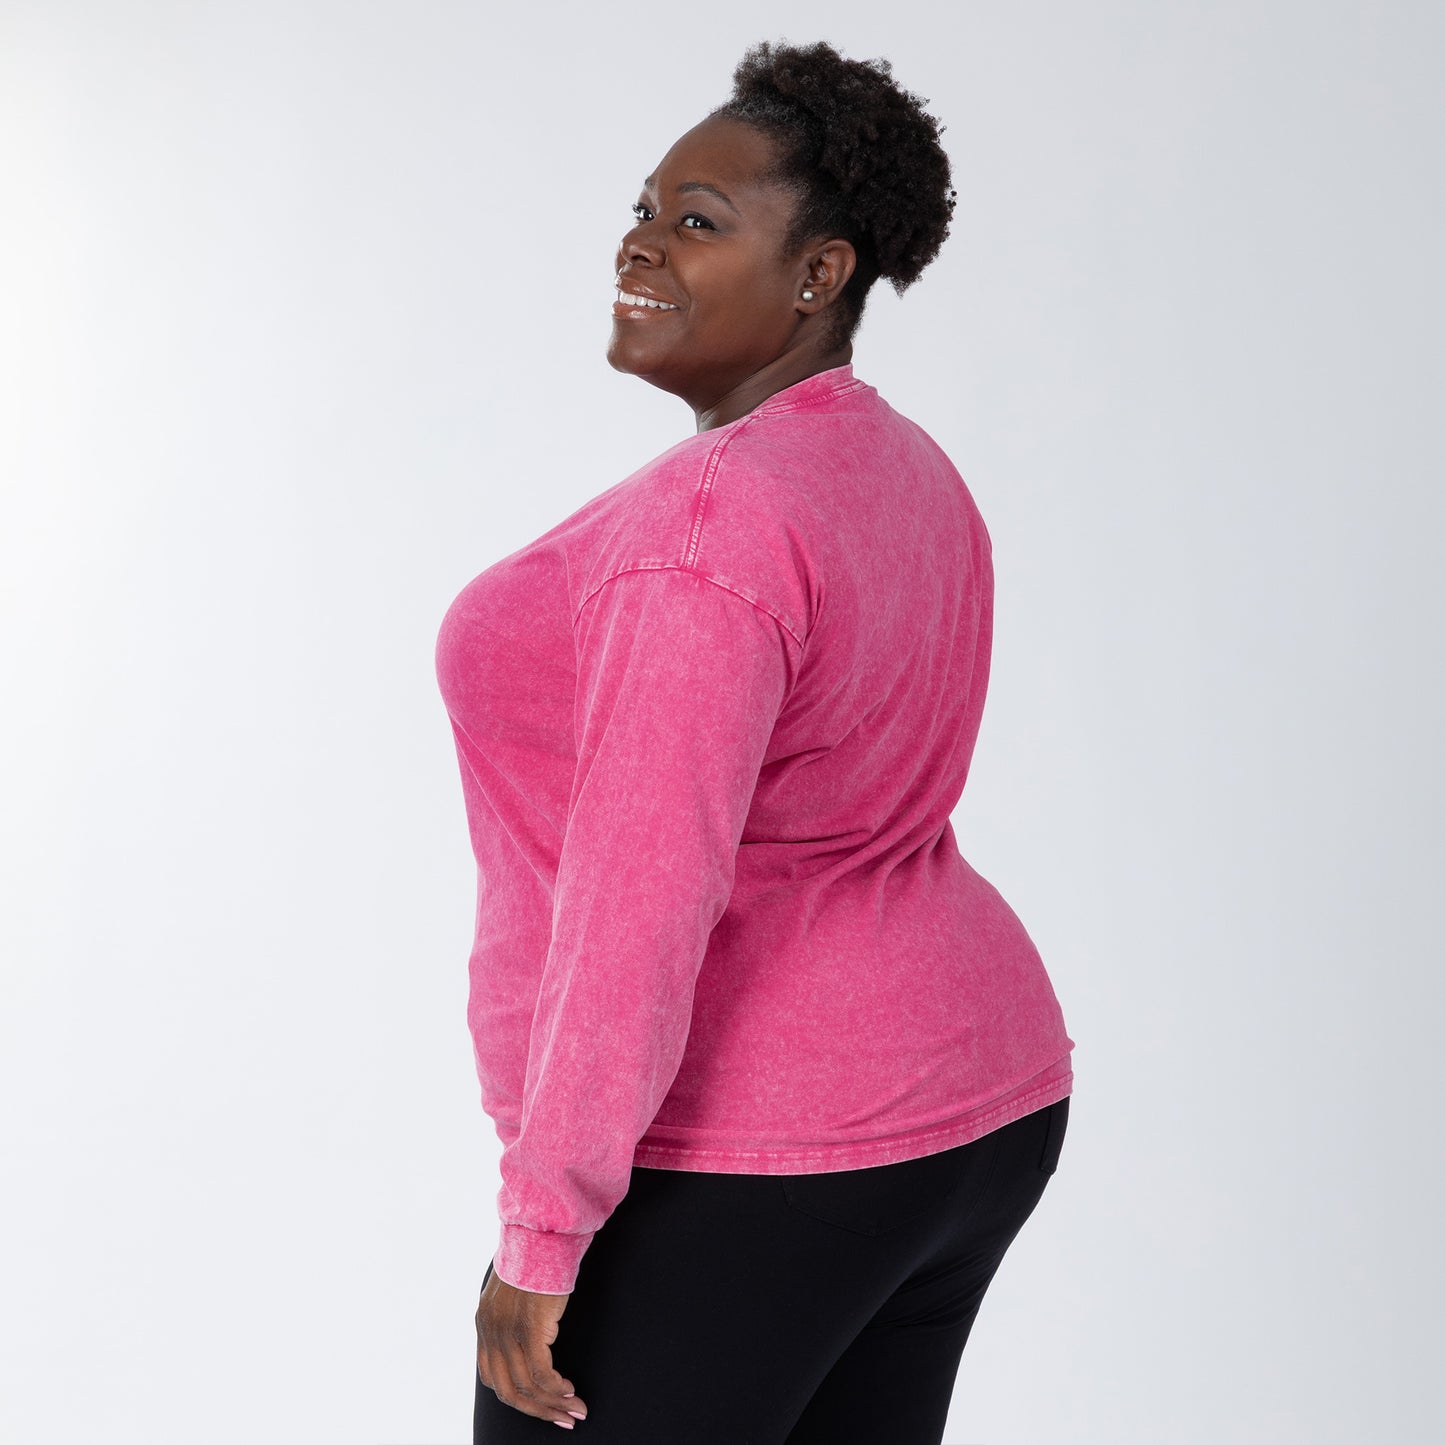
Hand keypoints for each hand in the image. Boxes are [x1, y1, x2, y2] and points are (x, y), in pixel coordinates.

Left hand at [475, 1267, 588, 1427]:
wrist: (542, 1235)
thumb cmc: (536, 1257)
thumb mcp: (513, 1291)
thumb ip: (512, 1315)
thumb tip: (528, 1336)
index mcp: (484, 1324)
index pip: (491, 1377)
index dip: (516, 1398)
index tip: (540, 1405)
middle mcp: (491, 1332)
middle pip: (508, 1391)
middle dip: (537, 1411)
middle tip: (563, 1420)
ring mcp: (507, 1332)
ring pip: (527, 1387)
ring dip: (554, 1404)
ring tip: (576, 1410)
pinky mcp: (529, 1329)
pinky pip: (542, 1374)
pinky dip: (557, 1388)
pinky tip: (570, 1390)